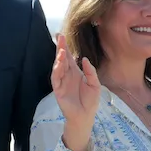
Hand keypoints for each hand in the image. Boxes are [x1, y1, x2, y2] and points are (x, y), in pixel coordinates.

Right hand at [51, 34, 99, 150]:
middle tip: (59, 36)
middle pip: (62, 59)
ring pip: (58, 67)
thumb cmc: (90, 101)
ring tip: (61, 50)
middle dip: (60, 48)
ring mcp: (61, 81)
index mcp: (76, 72)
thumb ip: (90, 71)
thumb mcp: (95, 84)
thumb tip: (84, 59)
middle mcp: (67, 75)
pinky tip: (60, 63)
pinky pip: (55, 78)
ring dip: (58, 58)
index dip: (65, 47)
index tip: (61, 35)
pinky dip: (57, 70)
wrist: (85, 115)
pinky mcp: (58, 89)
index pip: (69, 57)